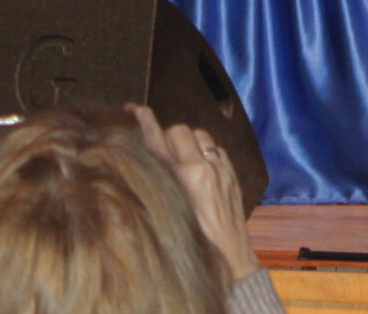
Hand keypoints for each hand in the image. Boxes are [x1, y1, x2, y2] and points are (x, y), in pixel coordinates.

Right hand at [129, 104, 256, 285]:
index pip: (158, 139)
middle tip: (164, 149)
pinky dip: (207, 151)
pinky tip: (203, 166)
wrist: (230, 257)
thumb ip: (156, 182)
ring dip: (190, 140)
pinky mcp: (232, 174)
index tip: (135, 108)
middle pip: (179, 130)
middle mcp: (202, 168)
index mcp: (181, 178)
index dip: (145, 119)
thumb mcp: (167, 212)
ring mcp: (220, 169)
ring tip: (184, 156)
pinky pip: (217, 148)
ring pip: (200, 134)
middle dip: (169, 134)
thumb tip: (144, 160)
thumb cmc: (194, 242)